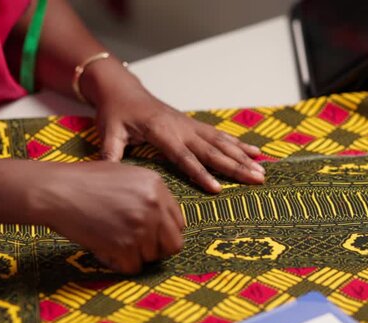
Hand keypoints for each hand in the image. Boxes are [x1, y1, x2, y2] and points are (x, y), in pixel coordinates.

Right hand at [31, 162, 183, 273]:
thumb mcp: (125, 175)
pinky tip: (103, 249)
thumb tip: (163, 221)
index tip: (149, 237)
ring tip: (110, 241)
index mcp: (157, 185)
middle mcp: (154, 205)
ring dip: (133, 255)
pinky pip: (132, 267)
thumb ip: (148, 194)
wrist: (55, 190)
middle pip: (173, 244)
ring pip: (151, 258)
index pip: (178, 222)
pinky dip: (117, 263)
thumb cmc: (83, 182)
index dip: (163, 233)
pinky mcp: (125, 245)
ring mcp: (141, 226)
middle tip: (135, 248)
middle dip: (156, 249)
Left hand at [84, 64, 265, 192]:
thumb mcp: (109, 131)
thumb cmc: (115, 112)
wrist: (123, 89)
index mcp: (162, 131)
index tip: (218, 189)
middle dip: (235, 166)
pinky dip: (239, 144)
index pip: (184, 157)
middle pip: (212, 150)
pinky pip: (220, 136)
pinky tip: (255, 152)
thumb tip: (106, 174)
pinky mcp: (194, 125)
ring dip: (242, 157)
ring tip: (261, 170)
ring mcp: (190, 125)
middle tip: (256, 179)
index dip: (201, 173)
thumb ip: (110, 153)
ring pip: (221, 142)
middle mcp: (181, 128)